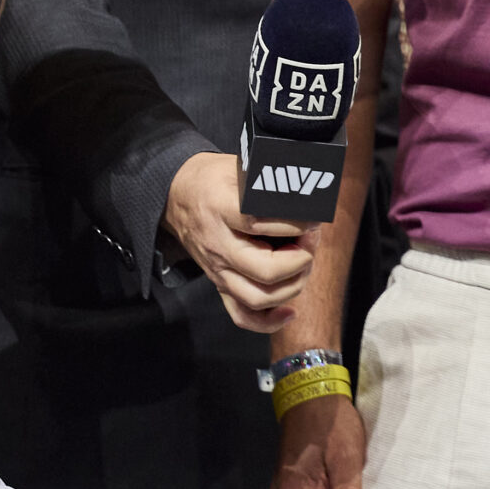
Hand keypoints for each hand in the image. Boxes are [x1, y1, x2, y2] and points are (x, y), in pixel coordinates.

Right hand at [164, 152, 313, 332]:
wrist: (177, 196)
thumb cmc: (214, 180)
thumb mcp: (239, 167)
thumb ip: (269, 181)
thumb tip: (308, 194)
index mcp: (221, 209)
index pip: (259, 224)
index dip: (294, 225)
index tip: (312, 220)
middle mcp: (218, 245)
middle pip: (264, 270)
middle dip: (299, 260)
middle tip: (310, 241)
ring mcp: (217, 270)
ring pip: (257, 297)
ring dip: (292, 286)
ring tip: (303, 263)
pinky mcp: (219, 284)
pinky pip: (241, 315)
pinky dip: (268, 321)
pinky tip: (290, 311)